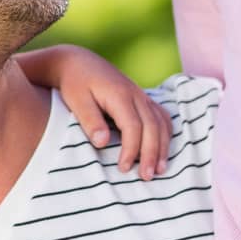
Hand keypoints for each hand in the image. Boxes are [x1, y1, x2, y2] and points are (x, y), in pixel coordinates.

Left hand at [26, 45, 172, 178]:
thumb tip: (103, 143)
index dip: (131, 150)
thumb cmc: (74, 83)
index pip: (134, 126)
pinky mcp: (142, 98)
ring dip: (163, 147)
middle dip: (152, 153)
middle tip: (147, 177)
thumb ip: (90, 120)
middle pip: (153, 127)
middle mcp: (136, 94)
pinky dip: (165, 135)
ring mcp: (142, 96)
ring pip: (161, 122)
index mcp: (120, 95)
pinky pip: (162, 117)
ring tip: (159, 170)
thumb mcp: (76, 100)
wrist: (78, 62)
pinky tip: (162, 151)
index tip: (123, 169)